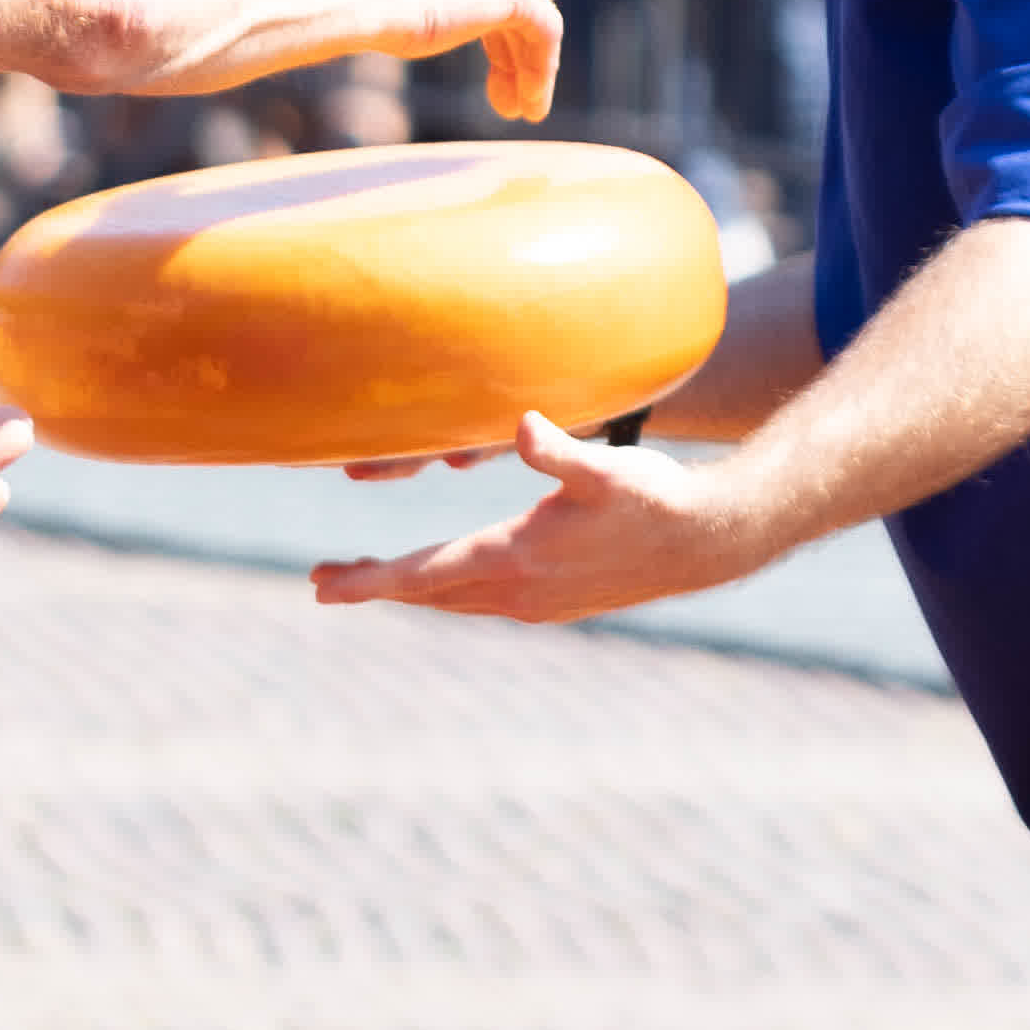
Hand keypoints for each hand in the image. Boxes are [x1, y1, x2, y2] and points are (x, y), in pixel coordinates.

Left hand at [309, 416, 793, 622]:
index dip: (371, 580)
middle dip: (375, 585)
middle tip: (323, 581)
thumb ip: (560, 450)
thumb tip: (523, 424)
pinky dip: (449, 592)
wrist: (706, 544)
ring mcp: (538, 604)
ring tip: (371, 580)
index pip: (425, 574)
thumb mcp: (607, 468)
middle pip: (429, 593)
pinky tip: (445, 582)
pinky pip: (483, 603)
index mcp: (518, 558)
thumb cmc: (655, 497)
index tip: (322, 586)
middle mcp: (520, 591)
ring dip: (410, 590)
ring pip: (454, 601)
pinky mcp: (555, 605)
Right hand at [343, 0, 567, 119]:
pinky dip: (540, 70)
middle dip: (503, 48)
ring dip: (523, 66)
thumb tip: (357, 4)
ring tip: (517, 109)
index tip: (467, 55)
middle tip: (499, 90)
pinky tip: (531, 106)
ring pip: (526, 19)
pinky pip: (543, 32)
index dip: (474, 19)